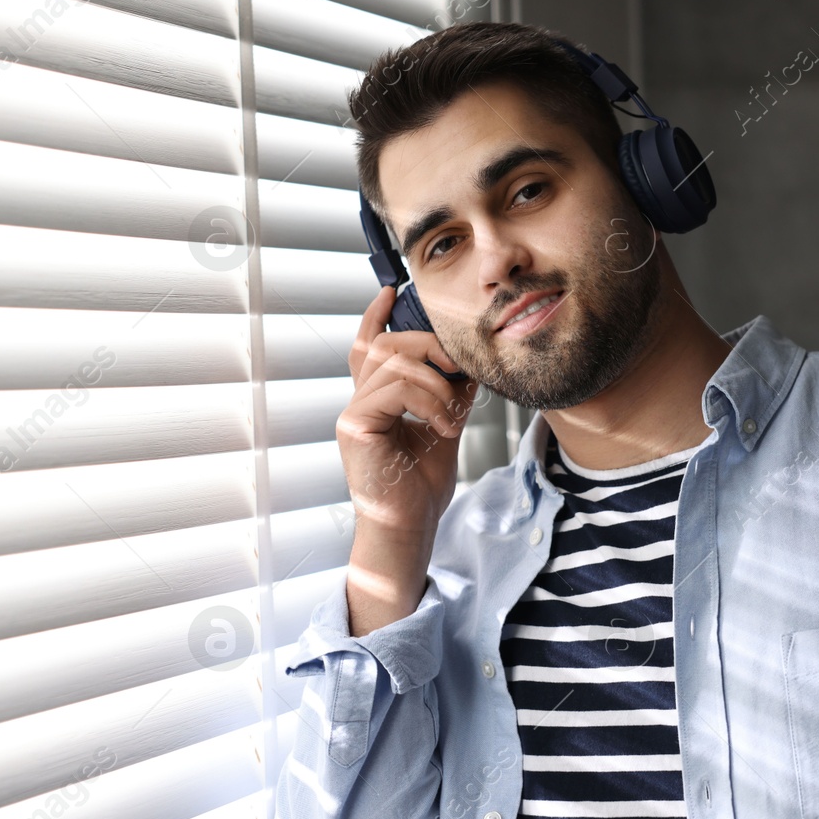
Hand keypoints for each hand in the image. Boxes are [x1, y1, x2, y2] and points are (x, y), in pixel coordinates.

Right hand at [336, 286, 477, 631]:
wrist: (409, 529)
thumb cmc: (420, 490)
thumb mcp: (442, 429)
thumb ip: (447, 395)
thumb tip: (466, 365)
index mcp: (375, 403)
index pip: (368, 348)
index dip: (375, 317)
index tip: (391, 290)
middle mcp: (358, 404)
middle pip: (386, 346)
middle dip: (429, 346)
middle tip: (460, 367)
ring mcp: (353, 414)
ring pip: (393, 363)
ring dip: (435, 382)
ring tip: (453, 415)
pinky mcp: (355, 426)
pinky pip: (393, 388)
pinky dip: (427, 400)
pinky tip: (442, 425)